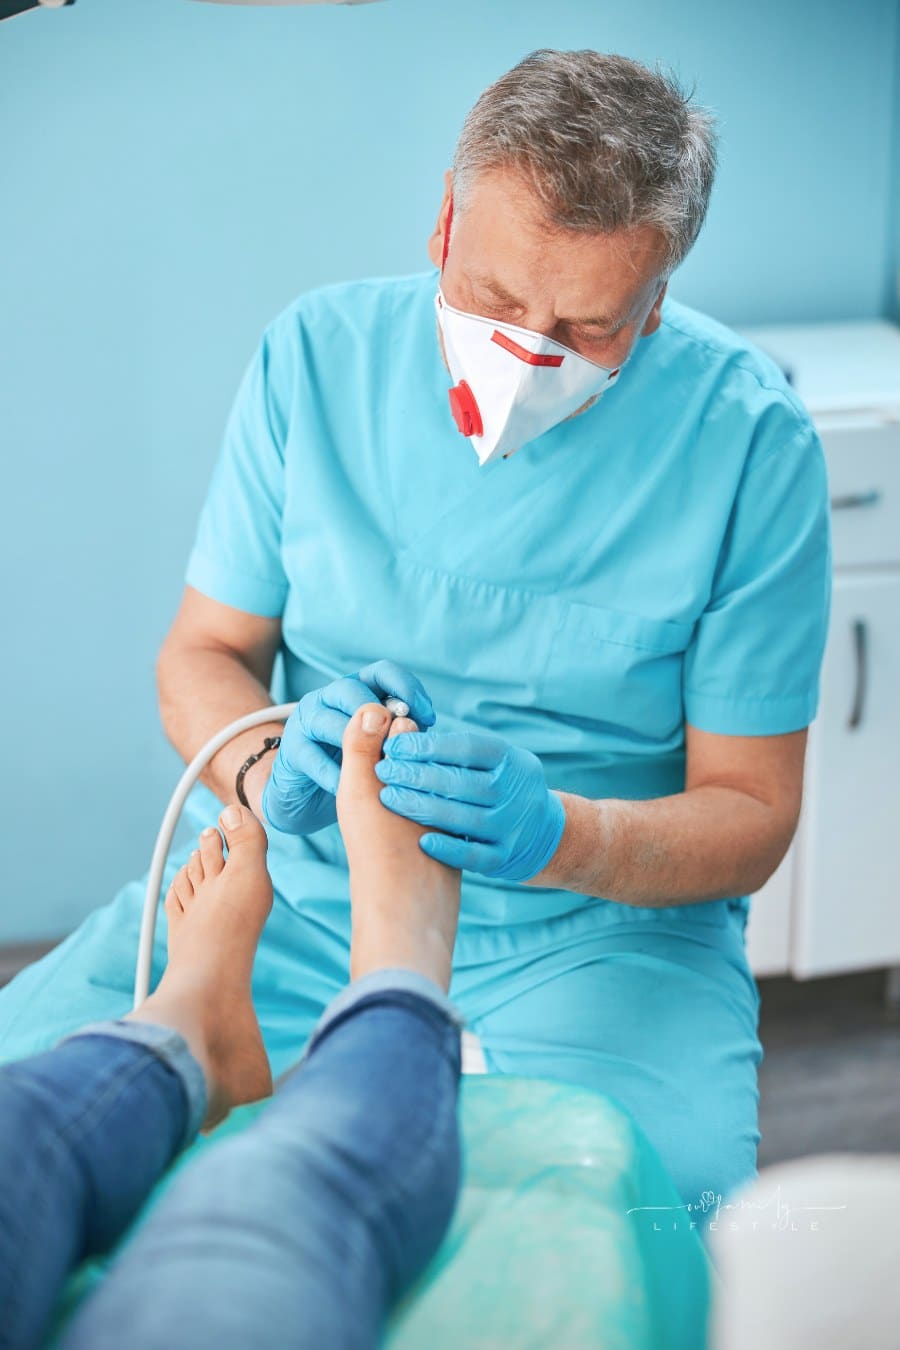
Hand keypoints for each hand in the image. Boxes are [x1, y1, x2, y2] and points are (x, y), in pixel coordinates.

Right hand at [262, 660, 435, 834]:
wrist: (308, 797)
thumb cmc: (356, 767)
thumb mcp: (383, 747)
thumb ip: (400, 732)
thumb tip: (422, 726)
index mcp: (357, 691)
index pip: (382, 671)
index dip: (406, 687)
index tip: (428, 717)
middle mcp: (328, 699)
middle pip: (351, 689)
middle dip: (378, 713)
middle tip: (399, 740)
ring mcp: (306, 722)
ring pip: (329, 721)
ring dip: (357, 745)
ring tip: (381, 768)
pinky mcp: (291, 751)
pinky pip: (314, 758)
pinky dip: (336, 776)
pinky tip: (355, 790)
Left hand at [373, 727, 565, 880]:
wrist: (540, 833)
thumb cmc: (498, 786)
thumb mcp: (492, 761)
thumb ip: (456, 751)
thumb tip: (403, 729)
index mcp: (511, 760)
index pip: (467, 748)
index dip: (428, 746)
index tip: (394, 745)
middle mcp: (515, 791)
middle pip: (461, 782)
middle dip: (416, 775)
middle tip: (383, 770)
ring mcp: (512, 827)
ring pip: (465, 818)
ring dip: (422, 807)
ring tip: (388, 797)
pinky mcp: (505, 857)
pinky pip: (475, 856)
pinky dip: (448, 849)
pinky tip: (421, 840)